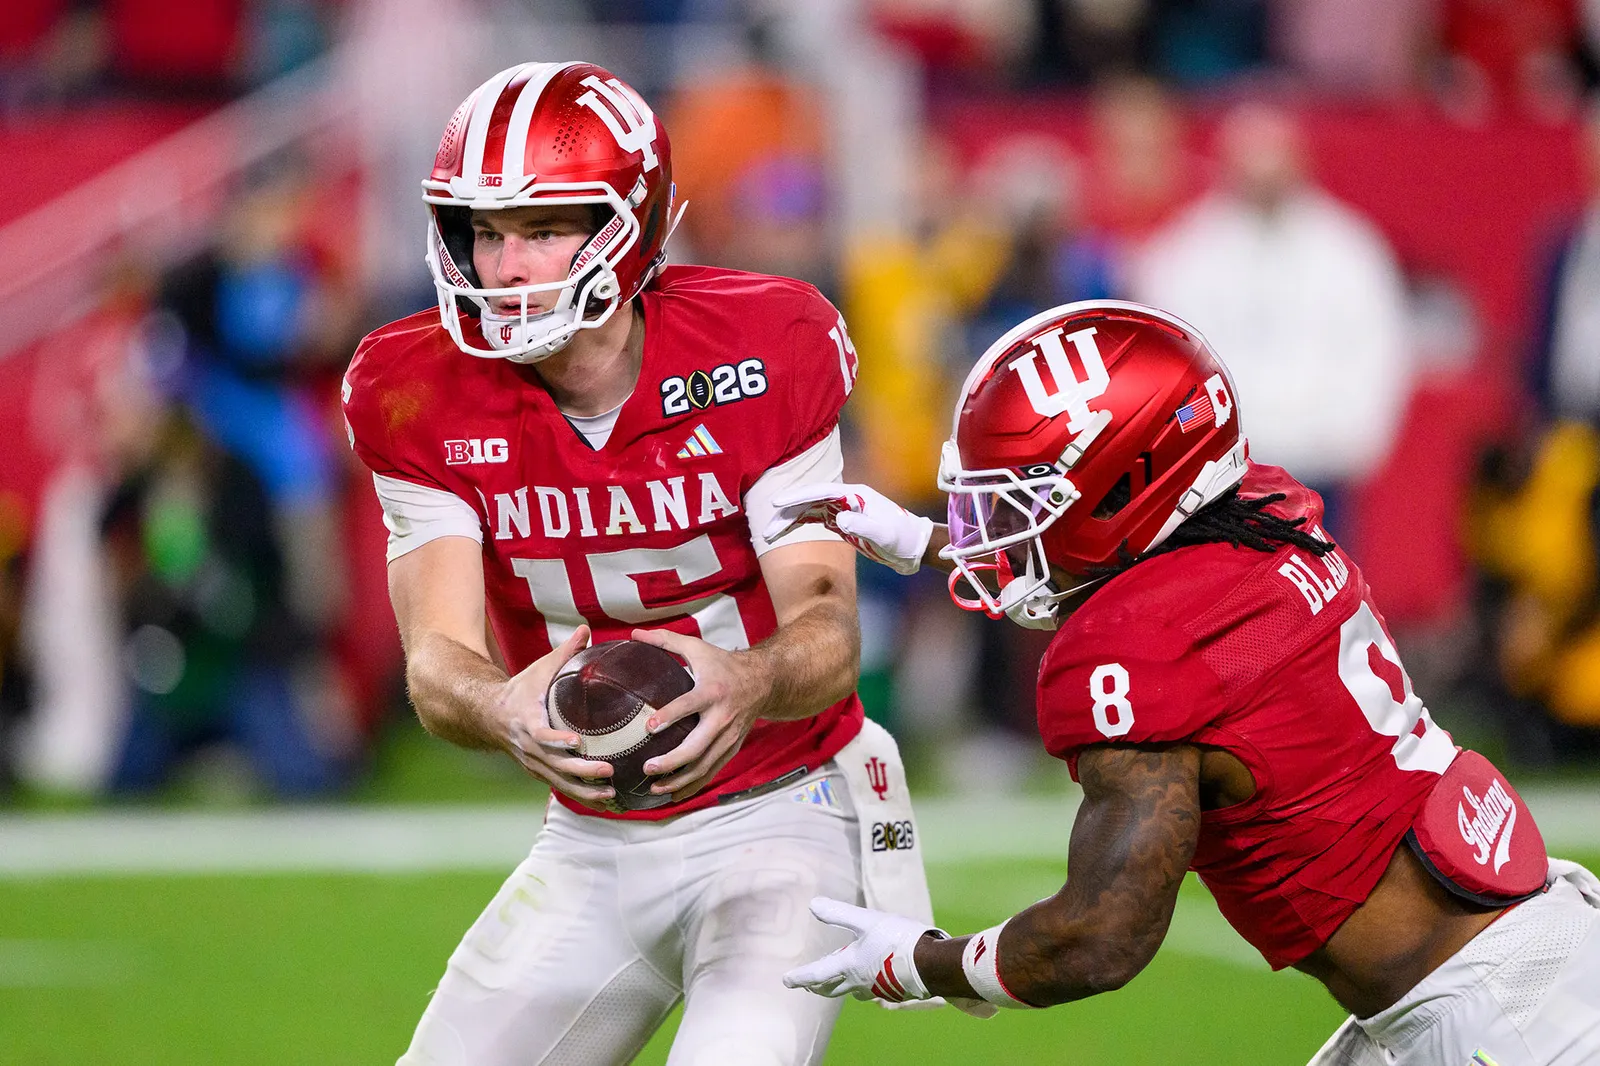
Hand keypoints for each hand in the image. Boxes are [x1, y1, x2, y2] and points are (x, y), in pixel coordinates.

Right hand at [496, 625, 616, 808]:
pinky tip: (605, 801)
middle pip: (556, 766)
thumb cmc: (520, 690)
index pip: (542, 736)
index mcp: (527, 723)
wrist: (488, 715)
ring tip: (612, 794)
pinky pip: (561, 787)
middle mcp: (529, 748)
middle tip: (609, 771)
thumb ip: (564, 652)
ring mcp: (533, 764)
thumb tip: (586, 629)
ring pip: (559, 783)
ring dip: (585, 792)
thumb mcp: (538, 670)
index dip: (559, 741)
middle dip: (582, 772)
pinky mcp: (538, 772)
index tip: (579, 742)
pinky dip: (582, 796)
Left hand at [629, 626, 769, 801]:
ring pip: (705, 766)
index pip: (689, 705)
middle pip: (697, 746)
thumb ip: (665, 641)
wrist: (765, 681)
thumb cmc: (725, 664)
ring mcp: (729, 736)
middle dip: (672, 761)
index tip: (648, 727)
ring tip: (655, 788)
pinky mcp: (732, 748)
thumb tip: (633, 634)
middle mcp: (723, 717)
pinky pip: (712, 771)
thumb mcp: (697, 648)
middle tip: (647, 768)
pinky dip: (693, 785)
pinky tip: (673, 795)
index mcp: (712, 691)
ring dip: (680, 780)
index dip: (669, 716)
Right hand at [764, 483, 933, 574]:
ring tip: (769, 534)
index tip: (777, 503)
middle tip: (767, 529)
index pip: (820, 492)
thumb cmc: (902, 538)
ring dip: (790, 521)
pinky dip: (800, 525)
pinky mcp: (844, 524)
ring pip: (810, 511)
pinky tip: (786, 533)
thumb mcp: (885, 534)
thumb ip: (863, 525)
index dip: (798, 497)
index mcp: (855, 495)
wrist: (913, 548)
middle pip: (810, 501)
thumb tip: (838, 519)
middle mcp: (847, 499)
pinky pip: (816, 521)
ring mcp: (844, 511)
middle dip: (787, 513)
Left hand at [782, 897, 942, 1003]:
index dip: (800, 976)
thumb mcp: (866, 921)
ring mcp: (878, 988)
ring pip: (854, 990)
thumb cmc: (897, 940)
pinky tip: (872, 978)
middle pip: (833, 988)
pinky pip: (873, 989)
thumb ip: (839, 914)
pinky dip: (865, 984)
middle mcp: (860, 982)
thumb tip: (813, 905)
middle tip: (808, 986)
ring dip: (842, 986)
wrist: (932, 964)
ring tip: (839, 980)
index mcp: (850, 966)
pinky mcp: (894, 989)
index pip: (818, 974)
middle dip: (819, 987)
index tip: (785, 980)